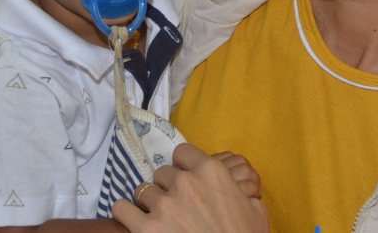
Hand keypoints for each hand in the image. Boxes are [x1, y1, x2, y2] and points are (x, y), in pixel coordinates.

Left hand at [112, 143, 268, 232]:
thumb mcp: (256, 211)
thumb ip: (241, 193)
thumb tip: (237, 193)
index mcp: (212, 171)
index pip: (182, 153)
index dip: (183, 166)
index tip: (185, 178)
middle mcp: (185, 182)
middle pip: (162, 173)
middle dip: (167, 187)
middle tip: (175, 205)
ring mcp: (164, 205)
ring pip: (143, 190)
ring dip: (150, 203)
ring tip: (157, 217)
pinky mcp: (145, 228)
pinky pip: (121, 209)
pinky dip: (125, 213)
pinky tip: (133, 220)